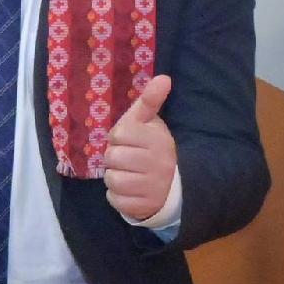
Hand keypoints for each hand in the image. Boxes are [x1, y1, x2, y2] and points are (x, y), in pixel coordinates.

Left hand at [98, 73, 178, 223]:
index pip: (118, 134)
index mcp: (158, 139)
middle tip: (130, 159)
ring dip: (115, 177)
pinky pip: (114, 199)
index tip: (132, 140)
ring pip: (111, 179)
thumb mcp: (151, 123)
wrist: (172, 185)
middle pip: (112, 157)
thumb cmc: (152, 149)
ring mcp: (152, 186)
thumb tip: (163, 77)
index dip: (120, 137)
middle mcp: (158, 163)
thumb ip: (150, 101)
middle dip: (116, 158)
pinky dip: (117, 195)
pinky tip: (132, 190)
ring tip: (130, 174)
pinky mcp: (143, 206)